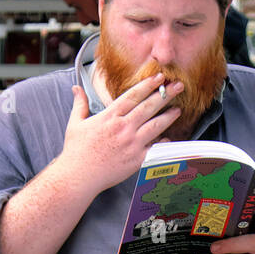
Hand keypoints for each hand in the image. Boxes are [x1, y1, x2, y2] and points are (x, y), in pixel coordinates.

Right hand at [59, 73, 183, 195]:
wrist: (79, 176)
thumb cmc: (76, 151)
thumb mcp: (76, 123)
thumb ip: (80, 104)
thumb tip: (76, 89)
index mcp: (110, 116)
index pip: (133, 95)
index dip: (148, 84)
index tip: (159, 77)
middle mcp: (123, 128)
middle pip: (149, 107)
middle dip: (165, 94)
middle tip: (178, 86)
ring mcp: (131, 144)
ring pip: (155, 126)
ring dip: (168, 116)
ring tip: (177, 109)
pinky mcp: (136, 160)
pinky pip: (154, 149)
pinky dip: (163, 143)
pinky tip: (170, 138)